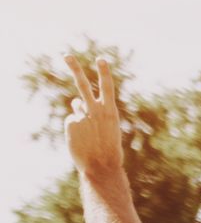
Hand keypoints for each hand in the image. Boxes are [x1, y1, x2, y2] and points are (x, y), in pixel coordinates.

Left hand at [63, 55, 123, 180]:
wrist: (102, 166)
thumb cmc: (108, 148)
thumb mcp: (106, 127)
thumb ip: (92, 112)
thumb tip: (74, 100)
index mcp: (110, 112)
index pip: (107, 88)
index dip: (104, 72)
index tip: (100, 59)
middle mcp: (96, 111)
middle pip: (83, 86)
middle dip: (75, 69)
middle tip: (67, 55)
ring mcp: (83, 116)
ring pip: (77, 105)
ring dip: (81, 112)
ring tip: (89, 130)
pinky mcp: (72, 123)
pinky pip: (71, 120)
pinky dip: (75, 128)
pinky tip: (82, 139)